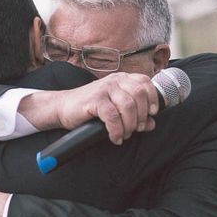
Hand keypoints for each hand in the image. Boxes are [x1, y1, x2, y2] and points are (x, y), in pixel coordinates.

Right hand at [20, 72, 158, 144]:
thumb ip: (135, 115)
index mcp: (122, 79)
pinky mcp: (95, 99)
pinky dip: (116, 130)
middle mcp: (115, 80)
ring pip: (128, 106)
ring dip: (129, 125)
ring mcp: (104, 88)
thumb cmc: (91, 109)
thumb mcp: (116, 110)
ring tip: (124, 134)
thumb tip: (152, 124)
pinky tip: (115, 137)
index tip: (151, 114)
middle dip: (141, 116)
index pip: (145, 83)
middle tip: (136, 129)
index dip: (153, 99)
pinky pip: (112, 116)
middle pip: (140, 95)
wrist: (63, 108)